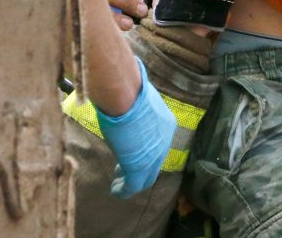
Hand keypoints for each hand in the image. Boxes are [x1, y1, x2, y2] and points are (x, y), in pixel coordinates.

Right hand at [96, 58, 175, 198]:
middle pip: (154, 163)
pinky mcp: (140, 166)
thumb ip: (138, 111)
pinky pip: (133, 185)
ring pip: (146, 176)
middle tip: (121, 171)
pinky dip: (124, 190)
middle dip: (139, 169)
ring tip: (118, 182)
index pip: (157, 145)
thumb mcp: (138, 103)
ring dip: (131, 181)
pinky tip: (115, 190)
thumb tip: (129, 103)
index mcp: (166, 124)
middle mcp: (165, 140)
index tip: (130, 152)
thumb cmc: (129, 91)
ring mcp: (154, 155)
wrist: (126, 94)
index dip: (144, 151)